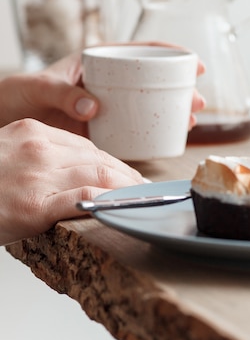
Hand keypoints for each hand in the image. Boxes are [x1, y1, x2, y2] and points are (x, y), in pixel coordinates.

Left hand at [0, 49, 204, 135]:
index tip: (192, 61)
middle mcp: (106, 85)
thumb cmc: (17, 95)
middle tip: (198, 100)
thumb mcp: (37, 87)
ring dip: (172, 112)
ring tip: (191, 120)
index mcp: (95, 63)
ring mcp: (106, 108)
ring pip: (147, 106)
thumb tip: (93, 107)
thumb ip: (62, 93)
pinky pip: (132, 130)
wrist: (3, 121)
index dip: (169, 54)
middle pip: (152, 81)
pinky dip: (152, 134)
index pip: (138, 51)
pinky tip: (169, 139)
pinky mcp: (101, 131)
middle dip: (180, 88)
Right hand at [0, 119, 144, 245]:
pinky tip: (122, 208)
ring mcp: (38, 176)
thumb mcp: (6, 150)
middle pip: (97, 159)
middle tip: (145, 188)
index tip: (127, 173)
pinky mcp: (34, 207)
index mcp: (33, 131)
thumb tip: (70, 169)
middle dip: (127, 175)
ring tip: (142, 199)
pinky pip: (84, 199)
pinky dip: (108, 202)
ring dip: (126, 188)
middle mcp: (39, 149)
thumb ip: (38, 154)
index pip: (85, 146)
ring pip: (98, 175)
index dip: (112, 161)